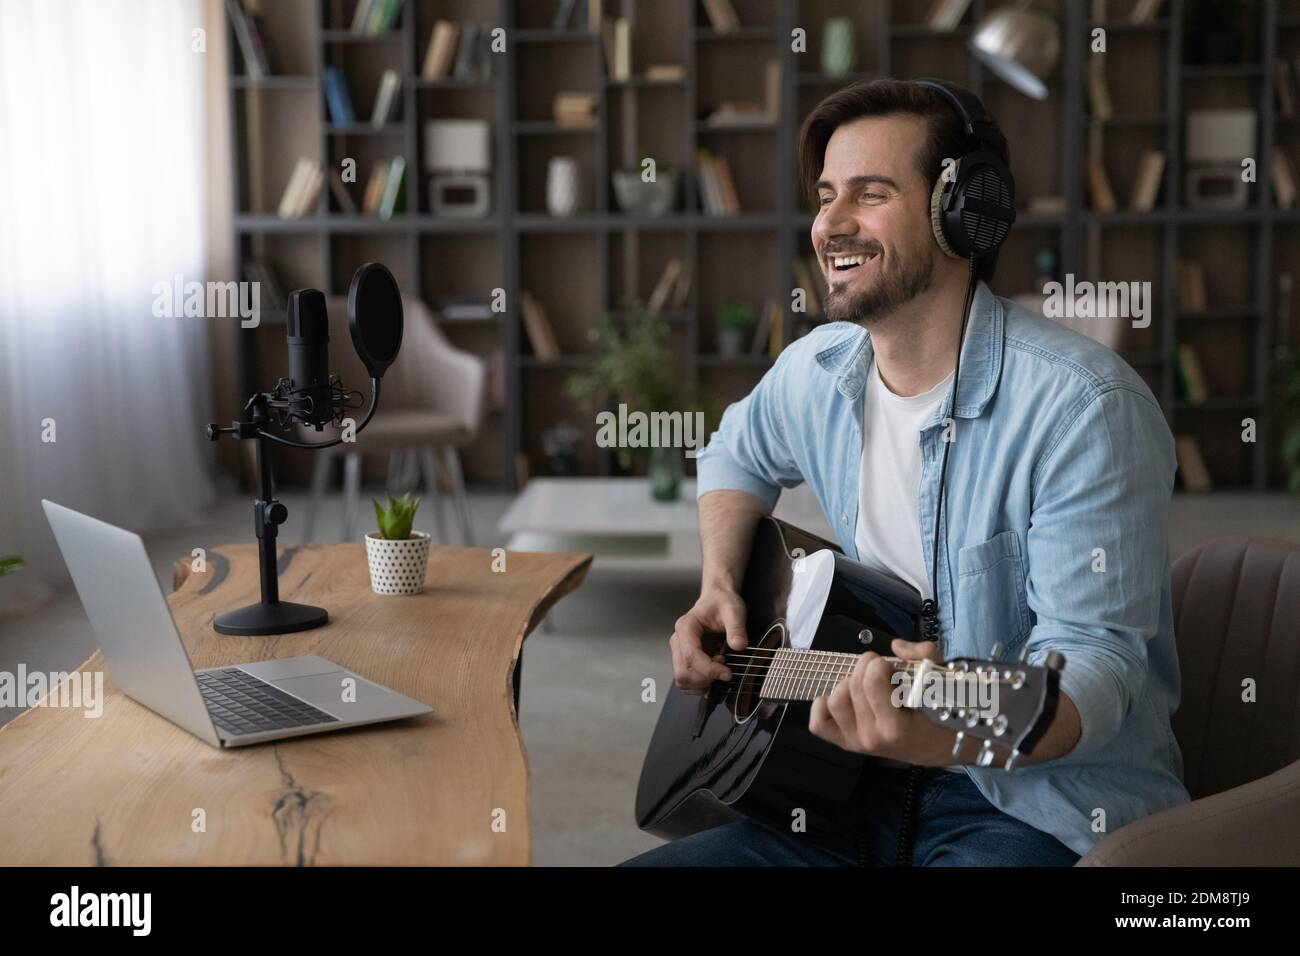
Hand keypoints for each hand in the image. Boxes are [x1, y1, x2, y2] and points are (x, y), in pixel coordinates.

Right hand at [669, 587, 747, 694]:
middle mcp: (678, 641)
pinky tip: (714, 673)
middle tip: (724, 671)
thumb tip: (739, 646)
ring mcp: (679, 651)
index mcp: (686, 627)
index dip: (709, 670)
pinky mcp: (685, 659)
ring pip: (682, 679)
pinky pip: (687, 680)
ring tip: (719, 670)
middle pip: (682, 672)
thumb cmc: (723, 603)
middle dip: (705, 679)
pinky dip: (700, 683)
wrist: (717, 600)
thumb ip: (736, 628)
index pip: (691, 656)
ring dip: (702, 683)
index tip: (728, 674)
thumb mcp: (734, 611)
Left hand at [808, 638, 963, 765]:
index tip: (892, 667)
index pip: (872, 680)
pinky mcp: (843, 743)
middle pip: (852, 685)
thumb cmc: (936, 711)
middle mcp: (872, 738)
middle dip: (865, 667)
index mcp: (896, 727)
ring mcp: (855, 743)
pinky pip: (818, 723)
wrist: (934, 746)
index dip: (880, 663)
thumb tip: (895, 646)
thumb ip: (923, 655)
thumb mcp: (939, 679)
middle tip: (880, 670)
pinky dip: (824, 706)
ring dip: (847, 685)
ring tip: (864, 686)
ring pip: (834, 700)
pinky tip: (844, 699)